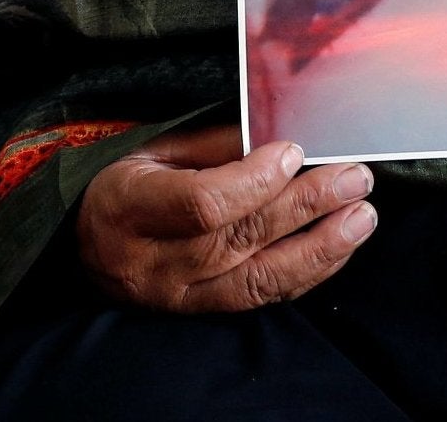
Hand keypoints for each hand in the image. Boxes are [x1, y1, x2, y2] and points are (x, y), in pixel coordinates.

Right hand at [76, 124, 376, 312]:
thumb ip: (216, 145)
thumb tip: (280, 135)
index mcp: (130, 208)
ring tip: (362, 217)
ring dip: (319, 248)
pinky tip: (339, 245)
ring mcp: (176, 296)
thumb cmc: (126, 185)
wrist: (84, 245)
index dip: (255, 180)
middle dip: (306, 206)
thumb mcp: (155, 150)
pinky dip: (307, 272)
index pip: (202, 204)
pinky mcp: (199, 312)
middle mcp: (152, 262)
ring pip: (257, 279)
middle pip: (239, 239)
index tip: (295, 151)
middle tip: (354, 178)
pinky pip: (260, 298)